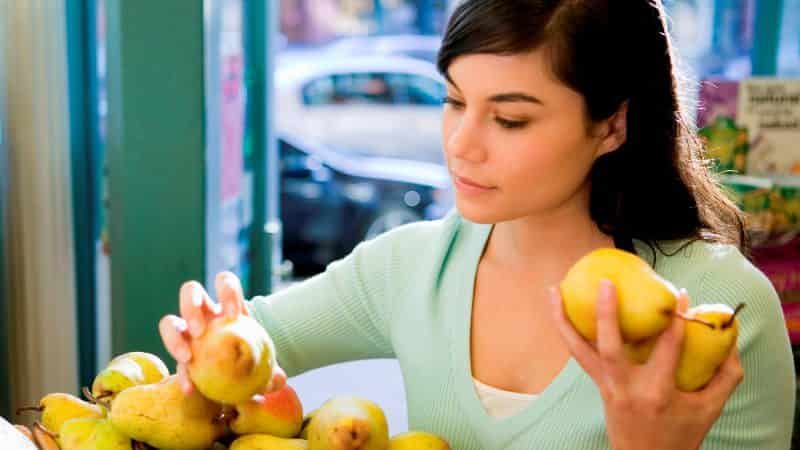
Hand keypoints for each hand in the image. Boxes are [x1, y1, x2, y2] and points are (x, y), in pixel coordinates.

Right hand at [159, 271, 286, 395]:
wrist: (241, 378)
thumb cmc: (255, 362)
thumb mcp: (267, 366)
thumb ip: (273, 373)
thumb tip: (279, 379)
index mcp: (228, 306)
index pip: (225, 283)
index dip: (227, 292)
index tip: (234, 315)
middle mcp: (205, 313)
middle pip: (190, 291)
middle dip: (191, 306)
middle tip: (200, 331)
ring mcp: (187, 331)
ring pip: (169, 321)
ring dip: (174, 336)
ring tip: (187, 356)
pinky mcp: (180, 355)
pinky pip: (174, 362)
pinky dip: (182, 376)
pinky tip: (191, 389)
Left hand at [549, 280, 743, 449]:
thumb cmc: (680, 435)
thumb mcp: (710, 409)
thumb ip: (725, 375)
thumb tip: (730, 339)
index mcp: (658, 392)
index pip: (667, 348)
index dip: (674, 319)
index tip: (678, 293)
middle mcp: (626, 388)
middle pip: (609, 348)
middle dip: (605, 314)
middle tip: (605, 283)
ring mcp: (606, 387)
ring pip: (578, 351)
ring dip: (563, 320)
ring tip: (553, 290)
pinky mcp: (596, 386)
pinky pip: (578, 355)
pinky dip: (567, 332)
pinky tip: (558, 310)